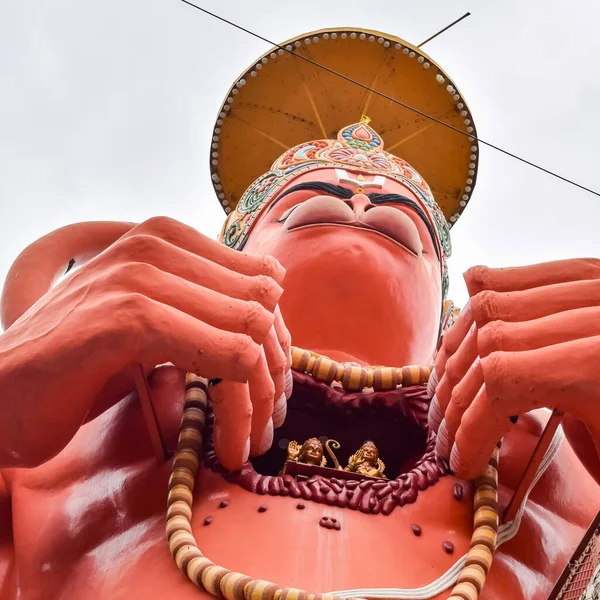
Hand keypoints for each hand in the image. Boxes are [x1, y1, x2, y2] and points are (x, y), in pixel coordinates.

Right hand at [0, 217, 290, 468]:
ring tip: (252, 440)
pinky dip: (237, 409)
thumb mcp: (150, 316)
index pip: (264, 280)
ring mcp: (139, 278)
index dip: (277, 340)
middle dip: (275, 372)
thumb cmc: (80, 361)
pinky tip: (230, 445)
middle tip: (268, 423)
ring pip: (250, 333)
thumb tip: (273, 315)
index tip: (270, 390)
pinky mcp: (127, 320)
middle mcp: (155, 245)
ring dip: (261, 397)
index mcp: (166, 238)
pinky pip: (223, 358)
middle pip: (261, 307)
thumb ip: (203, 303)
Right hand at [427, 258, 599, 479]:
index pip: (500, 382)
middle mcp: (590, 313)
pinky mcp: (592, 272)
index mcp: (598, 364)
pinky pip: (520, 275)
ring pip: (492, 303)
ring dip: (458, 347)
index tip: (462, 461)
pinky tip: (469, 315)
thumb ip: (560, 431)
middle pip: (487, 342)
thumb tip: (500, 418)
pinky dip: (484, 294)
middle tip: (444, 431)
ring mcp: (591, 284)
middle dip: (455, 394)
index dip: (470, 428)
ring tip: (446, 382)